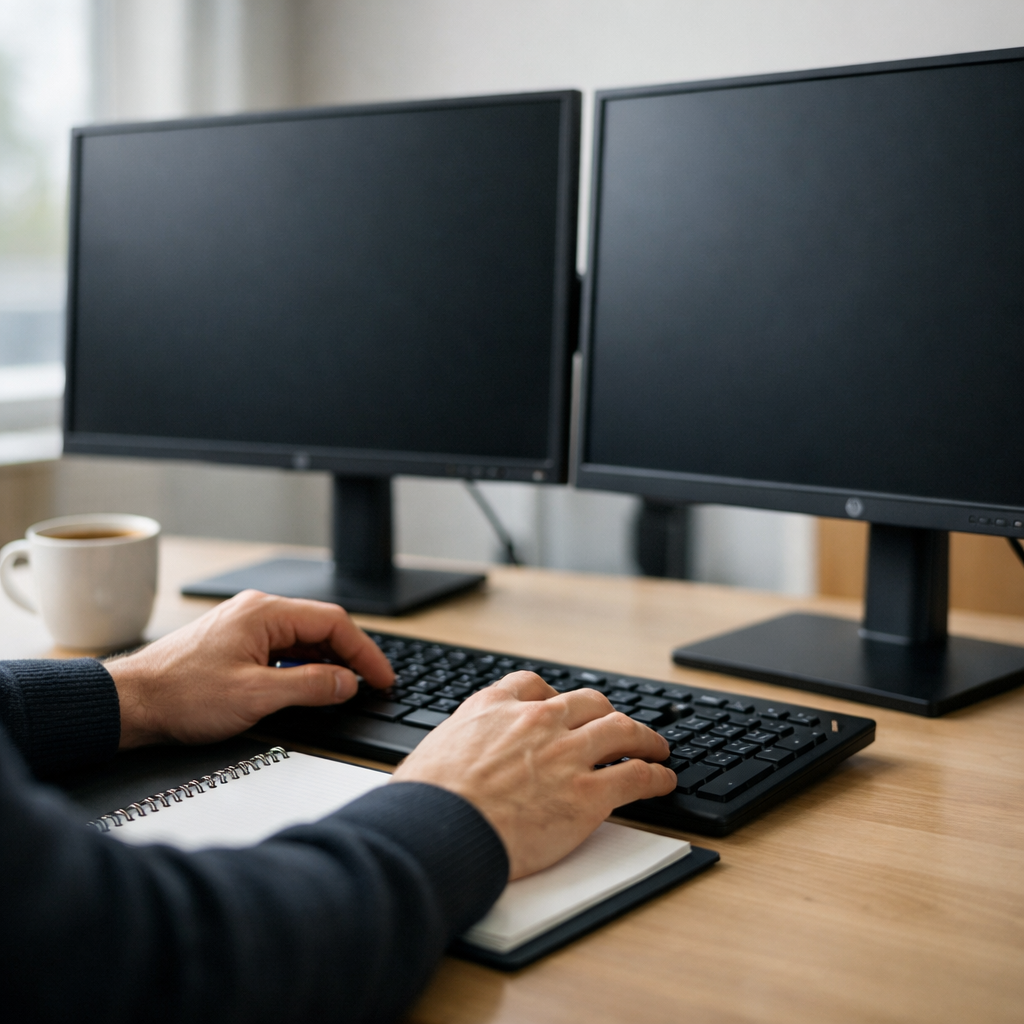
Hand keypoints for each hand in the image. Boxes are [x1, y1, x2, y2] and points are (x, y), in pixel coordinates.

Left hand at [105, 590, 393, 748]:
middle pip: (321, 627)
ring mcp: (244, 626)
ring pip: (302, 638)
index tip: (382, 678)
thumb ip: (310, 686)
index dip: (365, 652)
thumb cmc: (181, 696)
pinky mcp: (235, 644)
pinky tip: (309, 685)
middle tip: (372, 685)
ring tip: (346, 689)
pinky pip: (282, 648)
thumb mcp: (256, 696)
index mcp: (265, 613)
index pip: (334, 622)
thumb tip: (347, 683)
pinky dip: (303, 665)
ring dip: (327, 662)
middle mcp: (256, 612)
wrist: (130, 704)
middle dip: (350, 656)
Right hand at [392, 672, 676, 878]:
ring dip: (644, 737)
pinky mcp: (588, 795)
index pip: (532, 685)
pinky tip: (664, 780)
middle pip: (588, 703)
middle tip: (615, 725)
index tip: (559, 704)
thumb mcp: (433, 750)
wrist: (438, 831)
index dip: (553, 695)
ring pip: (621, 731)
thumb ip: (458, 746)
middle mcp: (536, 722)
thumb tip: (451, 762)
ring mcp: (566, 755)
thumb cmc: (426, 801)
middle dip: (606, 712)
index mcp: (494, 708)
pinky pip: (637, 776)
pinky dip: (656, 776)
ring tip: (656, 746)